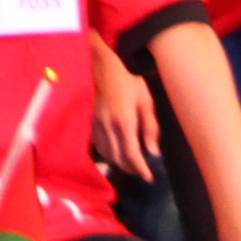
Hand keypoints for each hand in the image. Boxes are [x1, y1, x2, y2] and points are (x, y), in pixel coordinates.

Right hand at [89, 46, 160, 178]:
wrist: (98, 63)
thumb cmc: (126, 78)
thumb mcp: (145, 100)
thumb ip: (150, 127)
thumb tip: (153, 152)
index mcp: (124, 122)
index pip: (132, 155)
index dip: (141, 169)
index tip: (149, 177)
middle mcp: (108, 127)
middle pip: (118, 159)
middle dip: (131, 169)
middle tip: (141, 171)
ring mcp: (95, 125)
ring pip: (106, 154)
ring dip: (119, 163)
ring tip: (130, 164)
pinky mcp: (87, 122)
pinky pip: (98, 145)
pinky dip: (108, 152)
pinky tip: (115, 150)